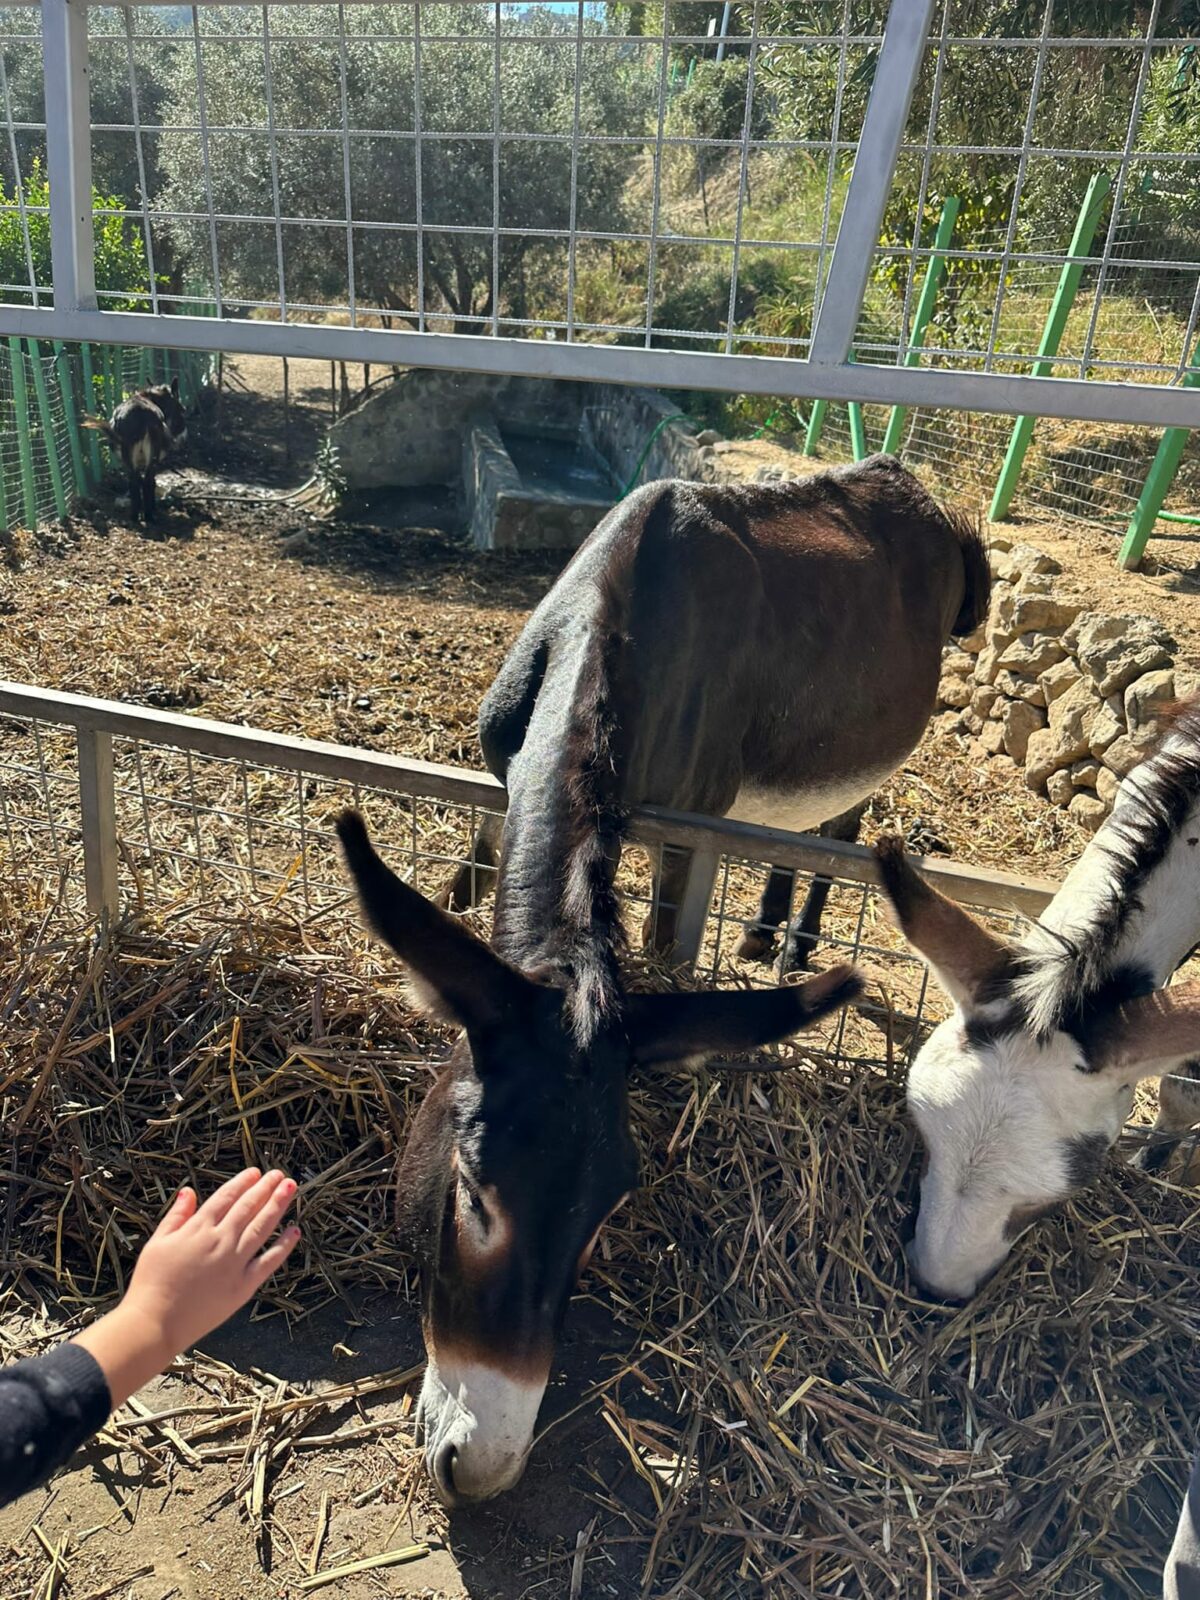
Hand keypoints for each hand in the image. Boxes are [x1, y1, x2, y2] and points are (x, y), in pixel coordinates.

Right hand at [73, 1168, 300, 1408]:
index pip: (226, 1197)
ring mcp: (234, 1263)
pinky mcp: (243, 1286)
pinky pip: (269, 1262)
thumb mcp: (157, 1243)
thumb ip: (176, 1216)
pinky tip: (294, 1231)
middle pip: (248, 1208)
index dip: (242, 1183)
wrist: (155, 1322)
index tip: (255, 1173)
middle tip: (279, 1175)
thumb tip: (188, 1191)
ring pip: (262, 1227)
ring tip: (290, 1188)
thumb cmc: (151, 1283)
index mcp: (198, 1229)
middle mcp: (220, 1241)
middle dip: (265, 1188)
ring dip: (277, 1206)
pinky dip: (283, 1246)